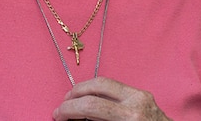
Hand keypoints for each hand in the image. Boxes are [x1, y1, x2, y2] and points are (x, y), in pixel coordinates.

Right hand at [52, 77, 172, 120]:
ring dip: (85, 89)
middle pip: (97, 86)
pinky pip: (115, 88)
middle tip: (62, 106)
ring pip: (106, 82)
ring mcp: (141, 95)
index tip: (57, 116)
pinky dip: (99, 93)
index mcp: (129, 117)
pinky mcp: (143, 94)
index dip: (69, 110)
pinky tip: (89, 100)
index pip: (91, 106)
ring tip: (72, 101)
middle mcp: (136, 101)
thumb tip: (73, 120)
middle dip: (74, 94)